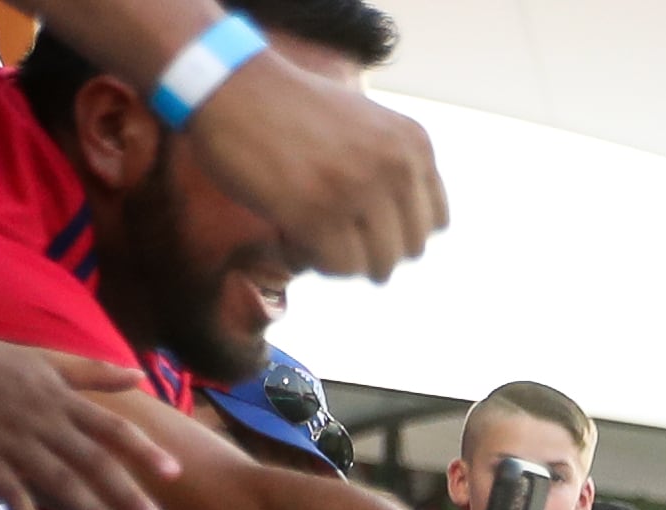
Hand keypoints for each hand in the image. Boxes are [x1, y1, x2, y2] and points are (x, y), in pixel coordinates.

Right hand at [0, 309, 177, 509]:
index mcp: (62, 399)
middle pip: (93, 461)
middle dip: (127, 493)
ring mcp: (13, 442)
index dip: (143, 450)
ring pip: (59, 481)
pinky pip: (11, 494)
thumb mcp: (49, 359)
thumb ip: (95, 373)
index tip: (174, 473)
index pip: (111, 427)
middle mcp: (44, 422)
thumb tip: (139, 373)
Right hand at [175, 41, 448, 280]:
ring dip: (342, 258)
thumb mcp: (367, 127)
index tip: (362, 220)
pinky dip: (314, 260)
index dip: (397, 230)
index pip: (434, 222)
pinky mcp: (317, 213)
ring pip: (376, 265)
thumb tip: (409, 245)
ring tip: (309, 229)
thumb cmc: (293, 112)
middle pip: (408, 250)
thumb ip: (395, 171)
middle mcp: (394, 165)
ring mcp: (357, 189)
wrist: (231, 86)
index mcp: (413, 143)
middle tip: (330, 229)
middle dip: (370, 249)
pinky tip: (289, 233)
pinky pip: (338, 268)